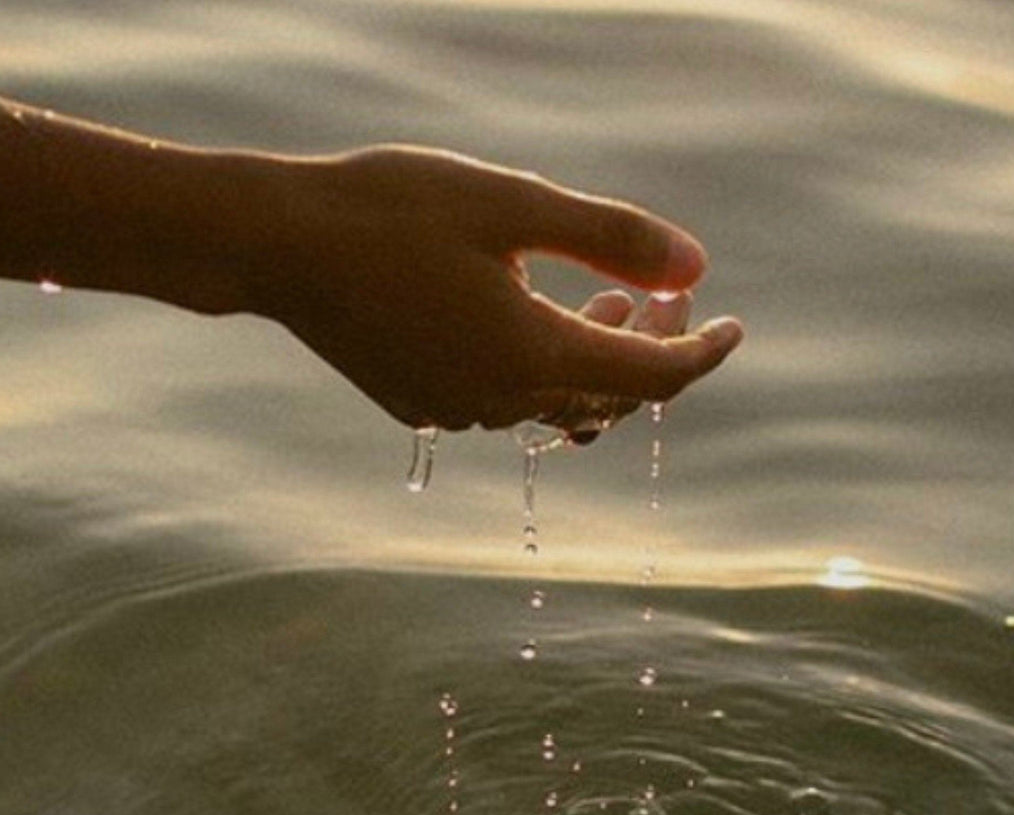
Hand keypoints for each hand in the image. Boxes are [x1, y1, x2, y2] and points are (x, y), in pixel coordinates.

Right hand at [241, 146, 741, 432]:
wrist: (281, 246)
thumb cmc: (394, 210)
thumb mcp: (513, 205)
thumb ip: (611, 237)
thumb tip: (695, 267)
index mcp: (530, 355)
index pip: (651, 379)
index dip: (701, 353)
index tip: (733, 325)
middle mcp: (497, 401)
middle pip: (605, 397)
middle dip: (647, 349)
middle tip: (657, 290)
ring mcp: (455, 411)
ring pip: (553, 402)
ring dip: (591, 356)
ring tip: (601, 298)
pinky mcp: (420, 404)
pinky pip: (501, 399)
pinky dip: (535, 365)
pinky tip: (521, 312)